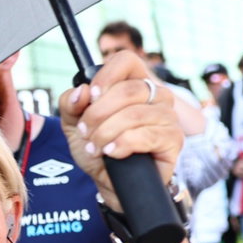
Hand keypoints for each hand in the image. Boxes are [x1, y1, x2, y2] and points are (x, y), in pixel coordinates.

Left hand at [58, 53, 182, 210]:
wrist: (109, 182)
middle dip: (98, 114)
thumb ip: (70, 104)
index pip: (125, 60)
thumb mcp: (75, 125)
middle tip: (86, 132)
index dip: (105, 76)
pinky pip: (147, 135)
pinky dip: (122, 144)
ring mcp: (167, 116)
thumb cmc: (97, 149)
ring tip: (95, 147)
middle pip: (128, 90)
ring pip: (135, 114)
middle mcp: (155, 95)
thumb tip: (80, 92)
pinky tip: (111, 152)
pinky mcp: (173, 139)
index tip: (90, 97)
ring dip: (106, 132)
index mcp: (134, 83)